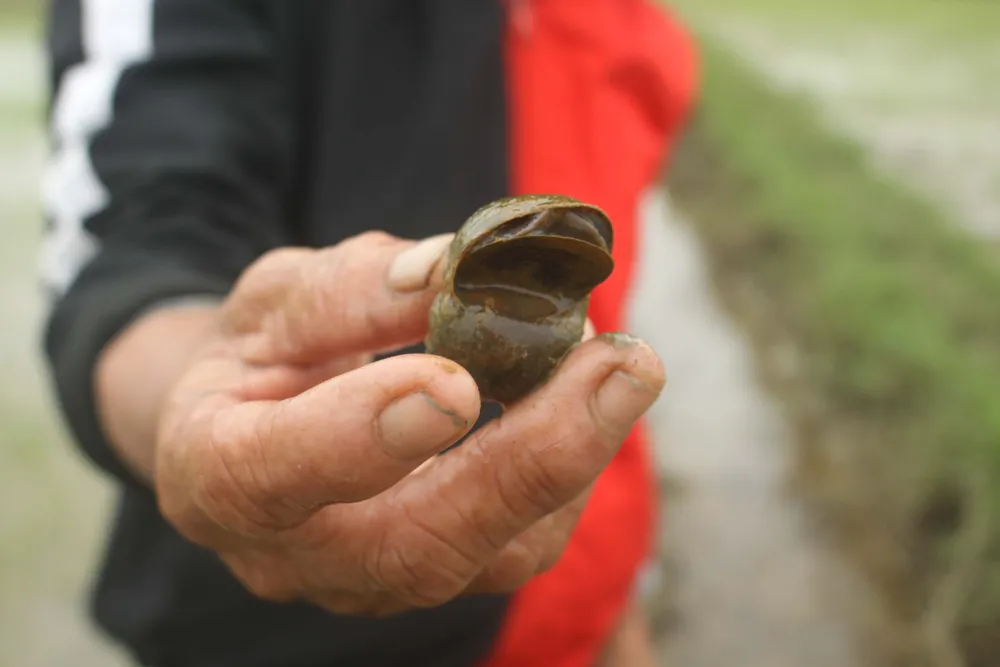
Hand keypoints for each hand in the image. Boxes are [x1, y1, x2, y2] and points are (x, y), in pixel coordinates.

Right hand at [153, 231, 664, 615]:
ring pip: (487, 557)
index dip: (364, 435)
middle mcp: (295, 553)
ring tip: (621, 366)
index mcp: (214, 473)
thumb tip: (451, 271)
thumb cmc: (257, 358)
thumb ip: (345, 290)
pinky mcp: (437, 573)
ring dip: (572, 460)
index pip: (271, 474)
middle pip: (415, 545)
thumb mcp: (270, 301)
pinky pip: (519, 545)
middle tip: (619, 365)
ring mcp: (371, 578)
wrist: (256, 430)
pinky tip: (588, 398)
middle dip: (530, 458)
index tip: (454, 381)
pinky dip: (569, 470)